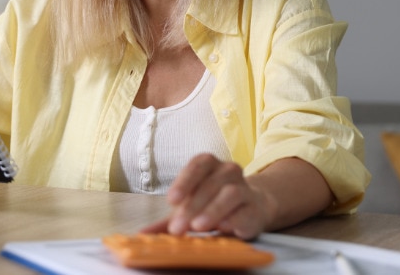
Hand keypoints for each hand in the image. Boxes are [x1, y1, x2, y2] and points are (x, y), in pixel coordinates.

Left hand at [141, 153, 274, 239]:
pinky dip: (234, 219)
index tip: (170, 200)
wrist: (252, 206)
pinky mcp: (256, 208)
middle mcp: (228, 170)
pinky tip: (222, 228)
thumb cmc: (212, 203)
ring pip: (231, 194)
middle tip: (177, 227)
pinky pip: (246, 211)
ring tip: (198, 227)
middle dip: (192, 207)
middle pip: (210, 184)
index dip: (183, 182)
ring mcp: (245, 188)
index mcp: (209, 164)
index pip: (196, 166)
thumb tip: (143, 234)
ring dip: (212, 210)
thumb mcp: (189, 207)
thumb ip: (166, 220)